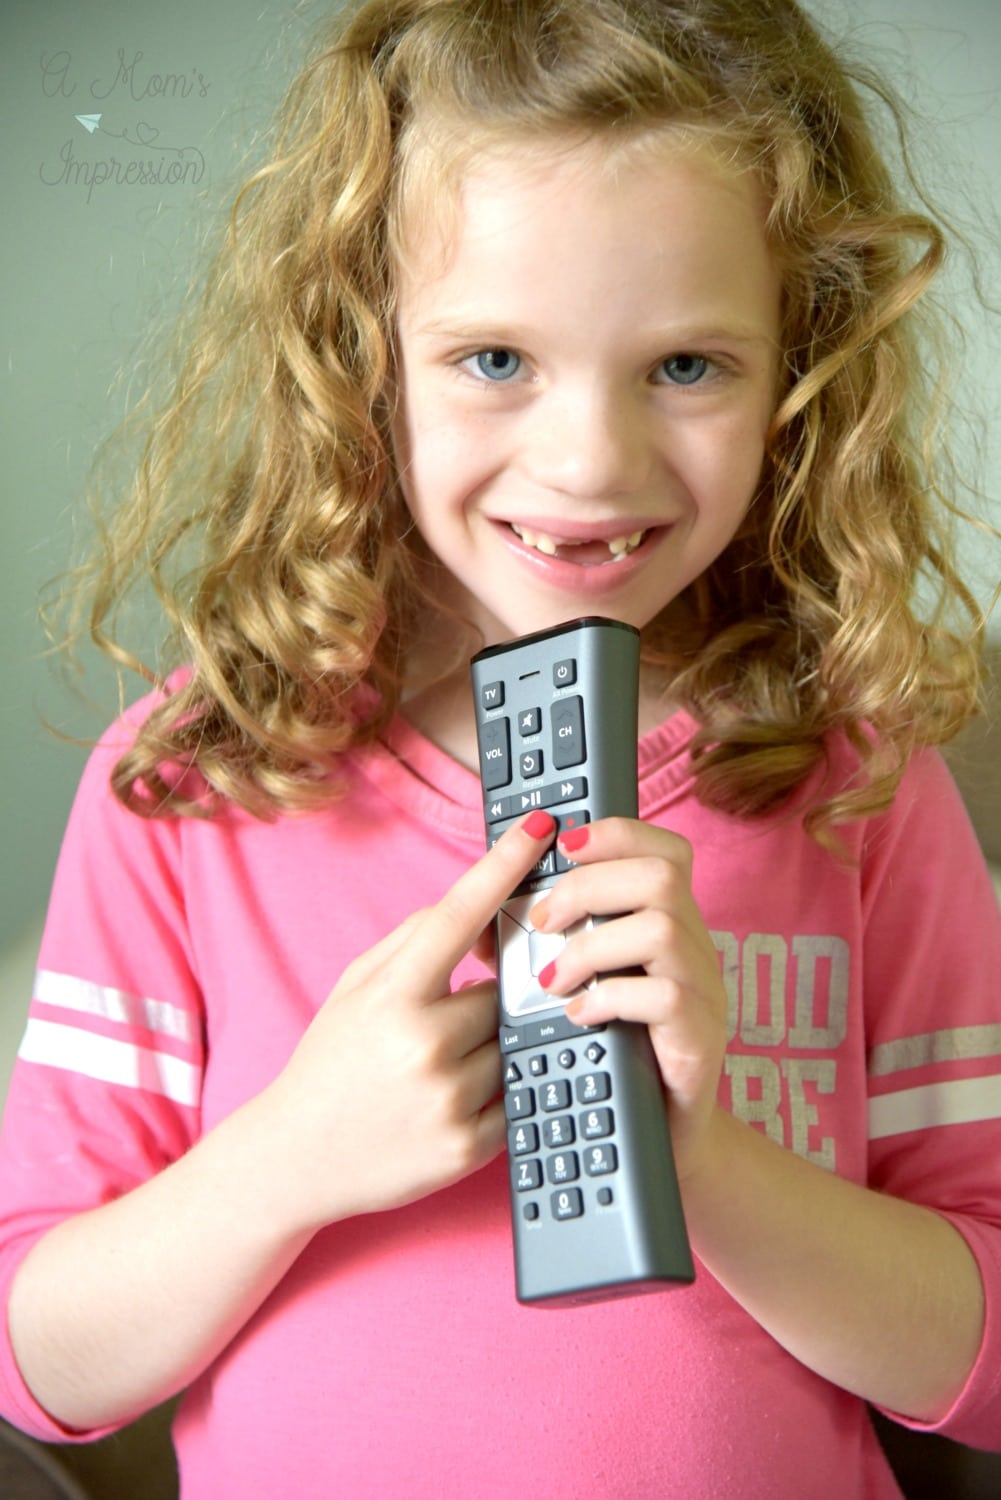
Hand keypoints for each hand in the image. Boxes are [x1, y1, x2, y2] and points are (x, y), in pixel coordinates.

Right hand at [265, 809, 557, 1230]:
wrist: (296, 1157)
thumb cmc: (329, 1060)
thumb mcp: (355, 986)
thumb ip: (412, 939)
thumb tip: (476, 905)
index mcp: (391, 995)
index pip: (459, 916)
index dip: (503, 866)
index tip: (538, 828)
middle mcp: (423, 1044)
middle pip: (502, 989)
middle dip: (487, 995)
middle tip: (448, 1016)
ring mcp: (450, 1098)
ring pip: (512, 1039)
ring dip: (491, 1041)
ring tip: (440, 1061)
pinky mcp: (470, 1146)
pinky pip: (515, 1092)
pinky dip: (495, 1086)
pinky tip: (451, 1094)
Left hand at [529, 817, 727, 1179]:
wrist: (652, 1144)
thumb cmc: (606, 1056)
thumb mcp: (578, 991)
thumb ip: (545, 952)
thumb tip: (482, 923)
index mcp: (665, 925)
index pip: (662, 849)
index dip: (615, 834)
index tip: (562, 845)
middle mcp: (694, 948)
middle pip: (662, 873)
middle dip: (590, 886)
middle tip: (540, 920)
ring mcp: (703, 993)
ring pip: (663, 928)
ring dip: (593, 946)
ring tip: (551, 977)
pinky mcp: (700, 1040)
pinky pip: (665, 996)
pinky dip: (610, 997)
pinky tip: (578, 1015)